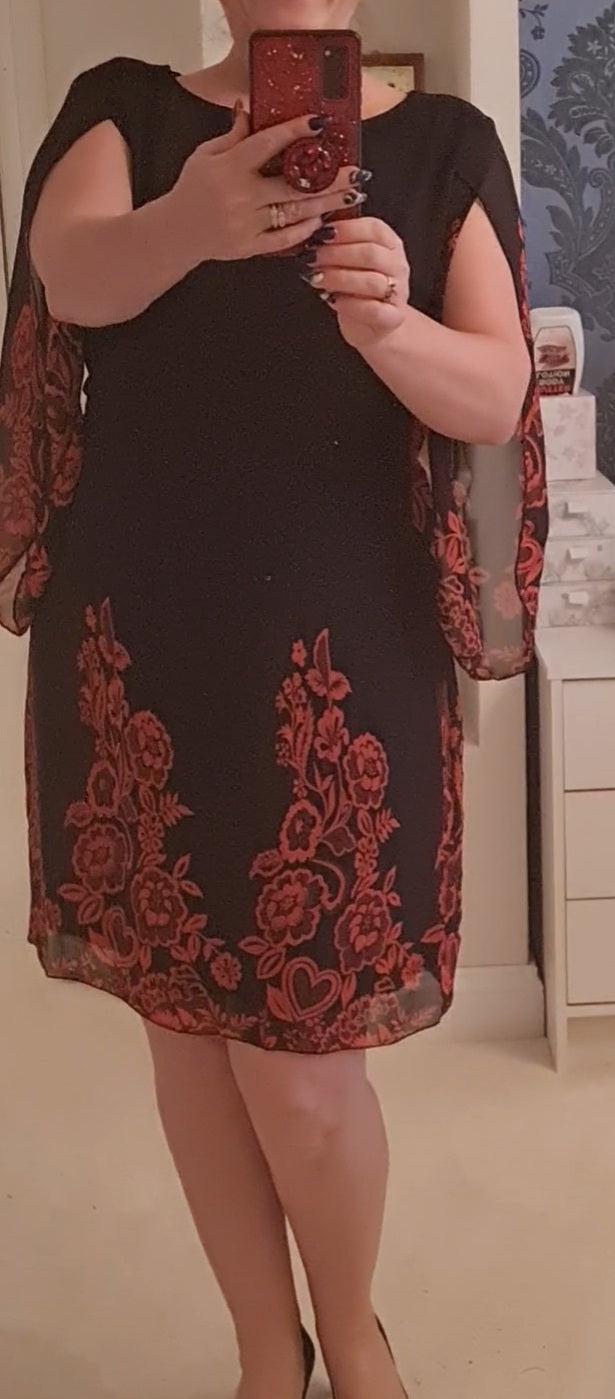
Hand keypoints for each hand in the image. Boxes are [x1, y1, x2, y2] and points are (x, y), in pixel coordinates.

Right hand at [173, 105, 361, 263]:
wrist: (176, 231)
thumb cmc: (192, 189)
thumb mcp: (206, 155)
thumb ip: (232, 136)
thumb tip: (249, 107)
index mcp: (230, 167)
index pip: (268, 144)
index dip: (295, 131)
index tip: (320, 122)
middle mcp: (241, 195)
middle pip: (293, 184)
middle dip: (329, 178)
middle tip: (356, 172)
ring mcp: (247, 223)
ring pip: (294, 212)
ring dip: (325, 204)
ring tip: (350, 196)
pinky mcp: (250, 246)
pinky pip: (284, 240)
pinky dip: (304, 230)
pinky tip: (322, 220)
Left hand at [300, 217, 410, 349]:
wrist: (372, 324)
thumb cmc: (357, 287)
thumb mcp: (349, 259)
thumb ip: (339, 242)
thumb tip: (313, 228)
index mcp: (390, 243)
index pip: (374, 228)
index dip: (346, 229)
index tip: (321, 233)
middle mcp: (397, 265)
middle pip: (370, 254)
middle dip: (336, 254)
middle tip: (312, 257)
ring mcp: (398, 292)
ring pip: (371, 281)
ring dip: (339, 278)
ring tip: (316, 278)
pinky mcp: (392, 318)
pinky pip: (372, 310)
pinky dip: (349, 305)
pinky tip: (332, 300)